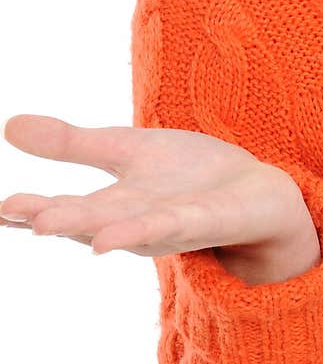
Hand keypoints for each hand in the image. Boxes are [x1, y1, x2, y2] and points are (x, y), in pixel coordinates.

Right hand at [0, 113, 319, 278]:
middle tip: (17, 214)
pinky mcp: (206, 221)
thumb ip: (72, 145)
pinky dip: (141, 230)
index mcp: (112, 205)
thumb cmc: (188, 178)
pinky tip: (110, 238)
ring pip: (125, 228)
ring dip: (89, 228)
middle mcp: (134, 222)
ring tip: (47, 225)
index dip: (30, 208)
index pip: (64, 207)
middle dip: (53, 218)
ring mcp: (170, 225)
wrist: (256, 194)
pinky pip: (173, 226)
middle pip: (88, 220)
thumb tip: (8, 125)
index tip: (0, 207)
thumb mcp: (126, 150)